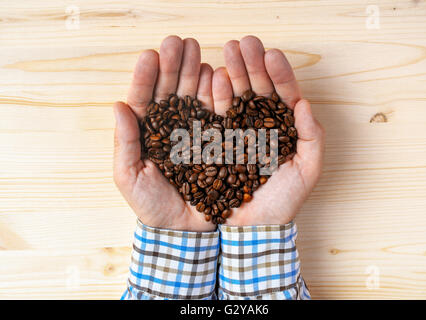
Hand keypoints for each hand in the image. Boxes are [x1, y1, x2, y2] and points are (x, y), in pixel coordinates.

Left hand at [113, 36, 215, 231]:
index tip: (150, 55)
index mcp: (147, 133)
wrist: (183, 230)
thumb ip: (123, 142)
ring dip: (194, 72)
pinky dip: (216, 94)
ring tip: (196, 51)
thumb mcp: (128, 176)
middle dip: (173, 66)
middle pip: (170, 90)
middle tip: (177, 42)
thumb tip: (117, 105)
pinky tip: (215, 74)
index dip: (146, 77)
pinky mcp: (216, 140)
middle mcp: (171, 127)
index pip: (144, 99)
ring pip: (194, 95)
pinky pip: (216, 113)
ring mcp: (195, 131)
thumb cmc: (150, 205)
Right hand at [212, 36, 324, 225]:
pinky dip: (215, 96)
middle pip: (257, 89)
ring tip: (228, 51)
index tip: (271, 54)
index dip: (279, 74)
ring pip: (236, 96)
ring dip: (233, 72)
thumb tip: (305, 103)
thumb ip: (312, 138)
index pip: (283, 95)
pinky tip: (215, 77)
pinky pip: (216, 115)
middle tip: (245, 42)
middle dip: (252, 64)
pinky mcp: (217, 141)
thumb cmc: (284, 201)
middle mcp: (260, 125)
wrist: (253, 226)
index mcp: (284, 129)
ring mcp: (237, 131)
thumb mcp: (308, 170)